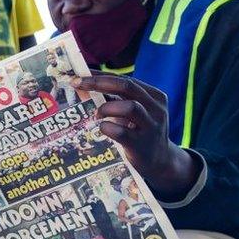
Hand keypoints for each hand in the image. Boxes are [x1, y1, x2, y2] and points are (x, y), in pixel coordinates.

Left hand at [72, 73, 199, 199]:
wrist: (160, 162)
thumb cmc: (139, 132)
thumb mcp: (133, 113)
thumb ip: (115, 99)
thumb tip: (83, 86)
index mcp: (153, 96)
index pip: (124, 79)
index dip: (100, 75)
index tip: (78, 75)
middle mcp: (155, 109)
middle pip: (127, 86)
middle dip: (98, 83)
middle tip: (77, 84)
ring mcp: (151, 127)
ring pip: (130, 107)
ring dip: (106, 107)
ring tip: (97, 115)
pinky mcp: (142, 145)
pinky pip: (121, 132)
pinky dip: (107, 128)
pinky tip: (103, 129)